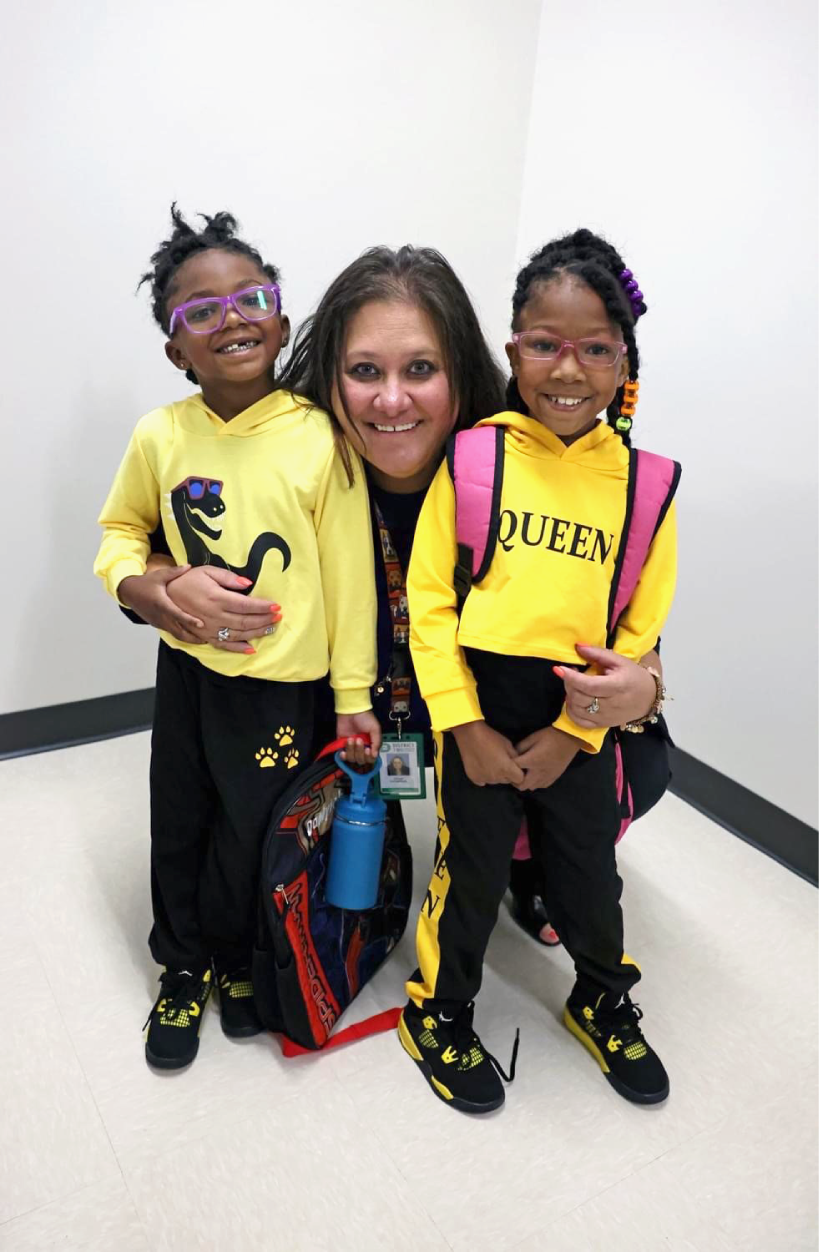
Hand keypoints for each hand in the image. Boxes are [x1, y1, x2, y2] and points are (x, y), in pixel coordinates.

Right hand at [118, 566, 204, 641]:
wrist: (128, 592)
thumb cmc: (145, 583)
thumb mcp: (159, 575)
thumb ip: (175, 572)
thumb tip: (189, 566)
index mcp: (161, 604)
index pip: (177, 615)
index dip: (189, 620)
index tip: (201, 624)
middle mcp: (160, 616)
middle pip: (178, 632)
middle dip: (193, 637)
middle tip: (208, 639)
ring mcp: (159, 622)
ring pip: (176, 635)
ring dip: (189, 639)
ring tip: (204, 640)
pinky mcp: (158, 625)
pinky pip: (172, 632)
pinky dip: (182, 635)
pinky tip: (192, 635)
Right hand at [165, 566, 281, 653]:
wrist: (164, 595)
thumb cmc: (188, 580)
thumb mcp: (207, 571)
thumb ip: (228, 578)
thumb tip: (248, 583)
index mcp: (216, 598)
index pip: (246, 605)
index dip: (263, 607)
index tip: (277, 606)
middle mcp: (214, 616)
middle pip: (245, 621)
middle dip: (264, 620)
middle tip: (279, 618)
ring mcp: (209, 629)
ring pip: (238, 634)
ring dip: (257, 633)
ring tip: (271, 629)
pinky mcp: (204, 637)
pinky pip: (223, 645)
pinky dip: (238, 648)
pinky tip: (251, 649)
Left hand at [337, 711, 382, 760]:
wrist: (351, 710)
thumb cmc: (365, 718)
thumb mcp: (375, 728)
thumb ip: (377, 742)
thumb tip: (375, 756)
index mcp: (371, 746)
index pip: (371, 759)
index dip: (368, 758)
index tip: (367, 750)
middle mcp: (362, 749)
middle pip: (361, 760)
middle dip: (359, 751)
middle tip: (358, 739)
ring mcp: (352, 748)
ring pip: (351, 759)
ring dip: (351, 750)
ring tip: (350, 739)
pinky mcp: (342, 746)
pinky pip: (342, 757)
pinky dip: (343, 756)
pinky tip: (343, 751)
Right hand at [451, 721, 524, 786]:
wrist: (470, 734)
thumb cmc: (491, 737)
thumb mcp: (508, 745)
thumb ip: (515, 758)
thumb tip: (518, 765)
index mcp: (507, 769)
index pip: (519, 779)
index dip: (518, 773)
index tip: (514, 767)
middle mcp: (496, 777)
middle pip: (507, 780)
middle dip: (507, 773)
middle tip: (500, 761)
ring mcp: (484, 779)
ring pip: (495, 781)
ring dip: (496, 774)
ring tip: (490, 762)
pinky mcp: (474, 778)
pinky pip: (483, 781)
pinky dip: (484, 775)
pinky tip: (481, 765)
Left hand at [514, 726, 579, 791]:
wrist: (570, 739)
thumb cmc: (551, 736)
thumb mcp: (533, 737)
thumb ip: (521, 746)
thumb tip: (513, 753)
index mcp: (532, 761)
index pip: (514, 769)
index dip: (508, 766)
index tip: (507, 763)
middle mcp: (538, 772)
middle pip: (521, 785)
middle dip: (515, 780)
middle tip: (513, 772)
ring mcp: (547, 776)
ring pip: (531, 787)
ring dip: (525, 782)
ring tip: (524, 774)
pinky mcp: (554, 777)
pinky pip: (541, 786)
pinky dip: (536, 783)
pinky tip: (535, 776)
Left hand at [555, 645, 659, 728]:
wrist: (648, 698)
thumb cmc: (633, 676)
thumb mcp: (619, 660)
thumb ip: (598, 653)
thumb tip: (577, 646)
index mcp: (617, 686)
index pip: (589, 685)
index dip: (571, 678)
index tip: (558, 669)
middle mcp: (611, 705)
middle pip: (580, 697)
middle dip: (569, 683)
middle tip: (571, 673)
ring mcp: (605, 717)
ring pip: (577, 709)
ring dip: (569, 695)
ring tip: (574, 685)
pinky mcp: (601, 725)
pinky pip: (579, 721)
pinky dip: (571, 710)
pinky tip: (574, 700)